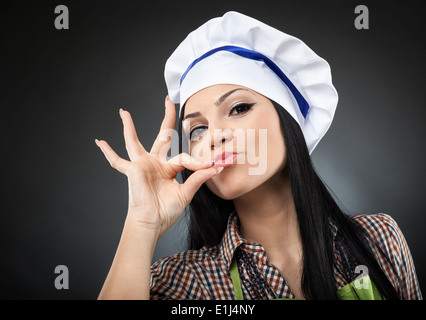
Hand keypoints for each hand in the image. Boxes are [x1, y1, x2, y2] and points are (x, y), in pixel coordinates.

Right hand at [95, 96, 222, 237]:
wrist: (152, 224)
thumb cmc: (166, 211)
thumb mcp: (186, 193)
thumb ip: (198, 178)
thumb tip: (216, 167)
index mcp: (168, 168)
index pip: (184, 157)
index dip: (199, 162)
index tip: (213, 165)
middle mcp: (155, 163)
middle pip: (161, 135)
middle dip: (166, 117)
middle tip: (168, 101)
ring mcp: (142, 165)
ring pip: (134, 141)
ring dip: (129, 127)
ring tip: (123, 112)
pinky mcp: (132, 171)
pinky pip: (118, 161)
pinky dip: (108, 153)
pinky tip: (100, 142)